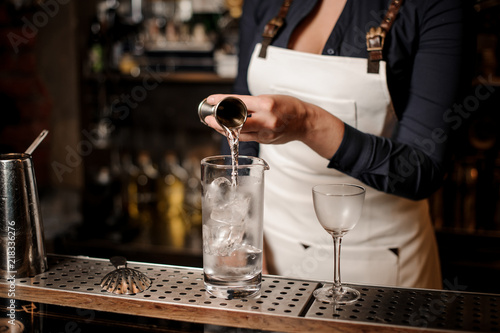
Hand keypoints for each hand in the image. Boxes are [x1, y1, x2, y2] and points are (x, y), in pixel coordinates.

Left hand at [204, 94, 344, 158]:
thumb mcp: (270, 98)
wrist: (305, 122)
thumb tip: (230, 104)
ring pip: (238, 133)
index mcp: (266, 104)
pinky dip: (235, 134)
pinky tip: (228, 130)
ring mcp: (265, 133)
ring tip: (215, 123)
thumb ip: (252, 103)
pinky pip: (246, 138)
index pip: (238, 102)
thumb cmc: (289, 107)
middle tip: (209, 118)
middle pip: (236, 122)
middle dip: (219, 121)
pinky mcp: (265, 141)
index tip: (211, 99)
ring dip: (224, 129)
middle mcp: (265, 120)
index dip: (221, 101)